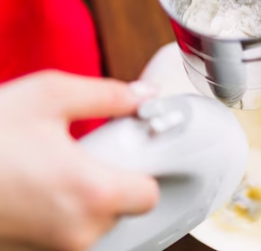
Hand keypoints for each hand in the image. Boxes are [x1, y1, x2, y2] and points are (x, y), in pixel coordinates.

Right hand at [0, 71, 158, 250]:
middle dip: (115, 182)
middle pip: (124, 211)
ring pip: (95, 225)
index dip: (147, 171)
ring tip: (58, 169)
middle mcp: (76, 233)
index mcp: (91, 193)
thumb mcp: (49, 95)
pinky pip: (66, 234)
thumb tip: (145, 96)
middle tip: (91, 155)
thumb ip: (108, 96)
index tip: (135, 154)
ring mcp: (51, 250)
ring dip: (87, 199)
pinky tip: (39, 186)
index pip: (150, 196)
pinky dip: (63, 213)